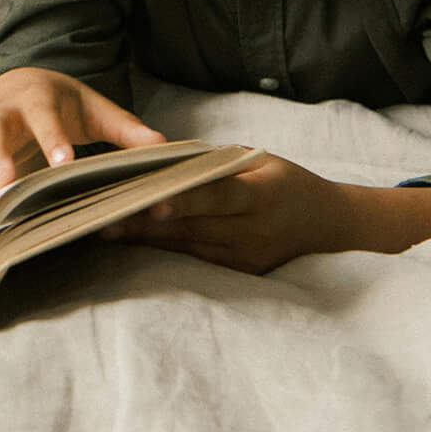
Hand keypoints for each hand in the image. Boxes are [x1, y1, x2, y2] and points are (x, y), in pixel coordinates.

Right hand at [0, 68, 165, 220]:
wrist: (16, 85)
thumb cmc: (61, 104)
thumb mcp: (94, 109)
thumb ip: (126, 129)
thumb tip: (164, 147)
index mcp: (35, 99)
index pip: (42, 116)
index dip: (52, 138)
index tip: (63, 162)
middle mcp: (0, 115)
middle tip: (6, 184)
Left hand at [100, 157, 430, 273]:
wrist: (329, 224)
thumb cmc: (288, 180)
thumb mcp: (260, 160)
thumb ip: (217, 163)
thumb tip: (167, 158)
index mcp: (261, 195)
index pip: (216, 196)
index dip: (184, 200)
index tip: (150, 201)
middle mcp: (251, 230)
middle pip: (191, 226)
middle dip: (145, 221)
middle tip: (100, 214)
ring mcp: (244, 257)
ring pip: (185, 245)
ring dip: (145, 237)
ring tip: (102, 227)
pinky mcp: (239, 273)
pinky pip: (193, 258)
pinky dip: (163, 248)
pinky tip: (131, 241)